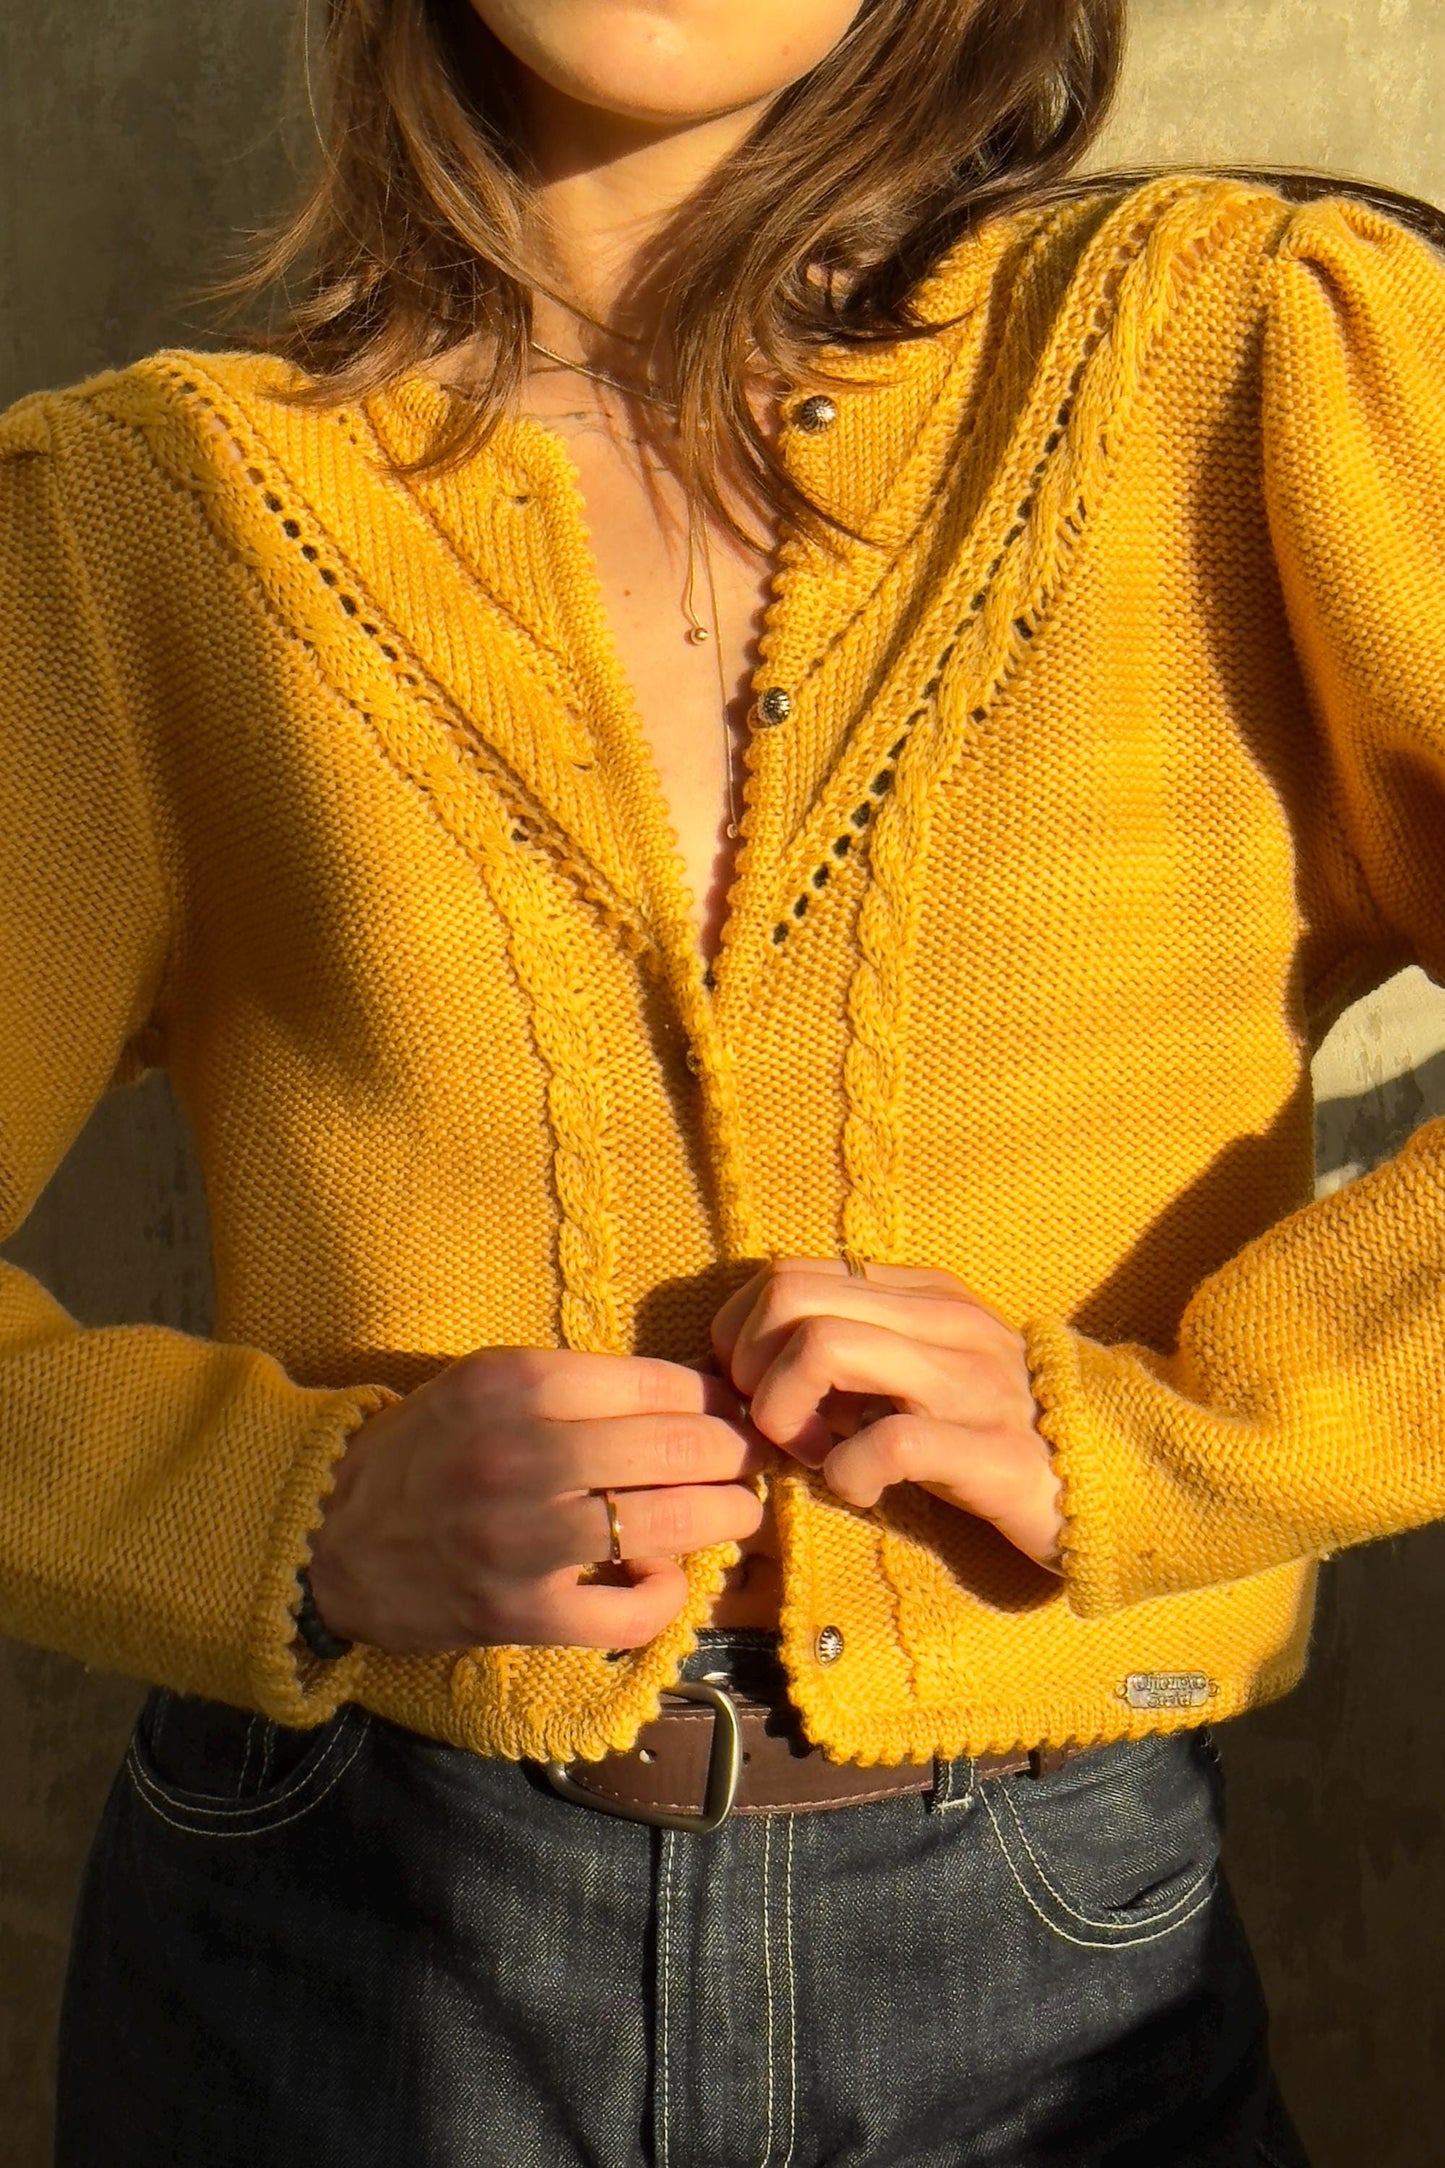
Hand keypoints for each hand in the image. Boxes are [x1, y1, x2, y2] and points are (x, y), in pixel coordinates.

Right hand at [305, 1349, 766, 1654]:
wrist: (327, 1535)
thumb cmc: (425, 1450)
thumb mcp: (486, 1385)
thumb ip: (576, 1386)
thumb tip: (692, 1393)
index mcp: (516, 1383)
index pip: (659, 1382)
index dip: (716, 1398)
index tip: (737, 1409)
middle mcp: (522, 1453)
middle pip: (678, 1445)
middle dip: (736, 1451)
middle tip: (754, 1457)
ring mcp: (521, 1538)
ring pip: (669, 1520)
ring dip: (726, 1515)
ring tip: (740, 1511)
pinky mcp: (518, 1612)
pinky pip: (629, 1611)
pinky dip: (666, 1596)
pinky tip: (665, 1579)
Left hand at [710, 1257, 1063, 1574]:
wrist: (1126, 1478)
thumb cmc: (1006, 1432)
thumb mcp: (932, 1371)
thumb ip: (864, 1353)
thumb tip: (766, 1365)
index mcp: (922, 1296)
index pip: (788, 1272)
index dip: (744, 1334)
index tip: (759, 1392)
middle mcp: (942, 1323)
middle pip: (790, 1299)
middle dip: (752, 1370)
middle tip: (776, 1429)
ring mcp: (969, 1382)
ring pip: (824, 1349)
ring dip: (787, 1415)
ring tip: (813, 1455)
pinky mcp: (991, 1451)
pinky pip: (888, 1443)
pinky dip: (848, 1475)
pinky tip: (862, 1493)